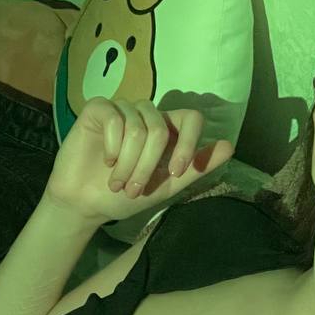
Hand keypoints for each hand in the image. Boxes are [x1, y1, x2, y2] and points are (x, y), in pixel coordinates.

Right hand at [43, 97, 233, 226]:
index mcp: (168, 130)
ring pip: (138, 128)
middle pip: (161, 129)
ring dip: (127, 163)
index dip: (189, 143)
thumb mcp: (166, 187)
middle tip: (133, 190)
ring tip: (117, 182)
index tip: (176, 171)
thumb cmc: (124, 196)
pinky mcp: (99, 109)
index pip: (191, 117)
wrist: (86, 205)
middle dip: (147, 166)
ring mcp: (123, 109)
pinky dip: (111, 147)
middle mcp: (147, 115)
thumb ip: (196, 168)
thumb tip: (229, 146)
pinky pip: (114, 120)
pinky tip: (104, 159)